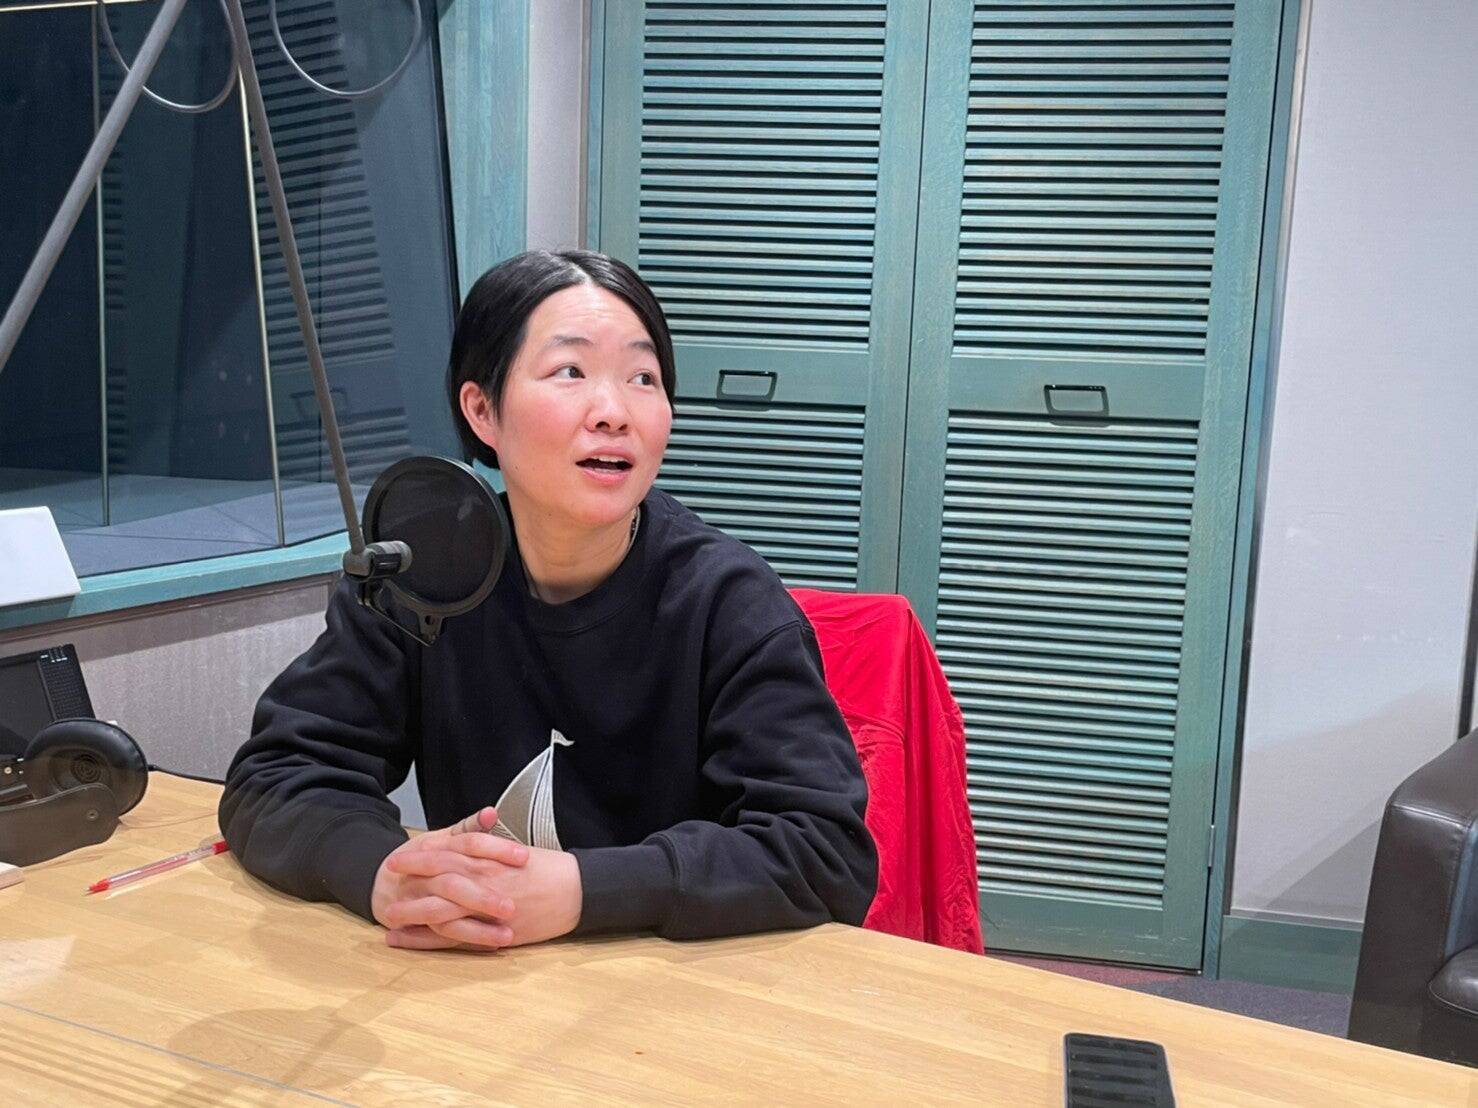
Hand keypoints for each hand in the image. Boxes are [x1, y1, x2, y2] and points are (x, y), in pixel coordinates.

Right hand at [370, 806, 526, 949]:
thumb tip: (491, 813)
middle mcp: (426, 875)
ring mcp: (420, 900)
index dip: (497, 848)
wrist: (384, 880)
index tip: (524, 857)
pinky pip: (441, 936)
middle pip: (454, 884)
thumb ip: (470, 826)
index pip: (469, 844)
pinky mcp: (420, 923)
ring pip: (444, 915)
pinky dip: (464, 940)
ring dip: (476, 928)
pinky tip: (491, 946)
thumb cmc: (427, 857)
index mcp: (436, 848)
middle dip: (482, 897)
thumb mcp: (444, 838)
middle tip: (511, 907)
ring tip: (507, 935)